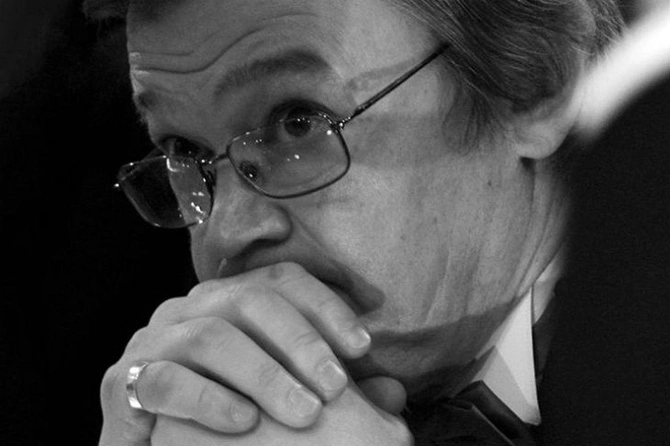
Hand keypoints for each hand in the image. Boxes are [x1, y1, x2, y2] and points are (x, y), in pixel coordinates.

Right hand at [99, 263, 371, 445]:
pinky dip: (209, 400)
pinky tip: (244, 423)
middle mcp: (192, 308)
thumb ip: (336, 393)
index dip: (326, 306)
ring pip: (211, 336)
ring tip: (303, 413)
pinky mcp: (125, 380)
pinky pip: (167, 379)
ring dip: (264, 374)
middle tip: (336, 386)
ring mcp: (155, 340)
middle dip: (300, 340)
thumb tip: (394, 390)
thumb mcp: (290, 401)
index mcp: (231, 302)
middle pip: (250, 299)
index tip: (364, 346)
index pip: (282, 281)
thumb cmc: (231, 421)